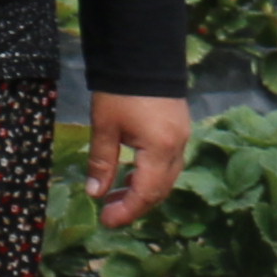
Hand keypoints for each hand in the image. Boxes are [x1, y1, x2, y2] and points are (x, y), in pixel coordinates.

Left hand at [84, 93, 190, 227]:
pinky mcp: (178, 129)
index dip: (127, 211)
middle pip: (160, 189)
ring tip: (115, 196)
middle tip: (108, 213)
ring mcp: (181, 138)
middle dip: (135, 205)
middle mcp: (177, 147)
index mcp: (160, 149)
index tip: (107, 221)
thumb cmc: (120, 91)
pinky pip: (168, 163)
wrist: (143, 54)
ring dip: (142, 190)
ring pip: (166, 177)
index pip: (146, 192)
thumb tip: (95, 193)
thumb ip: (101, 162)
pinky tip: (130, 176)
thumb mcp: (104, 128)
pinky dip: (150, 175)